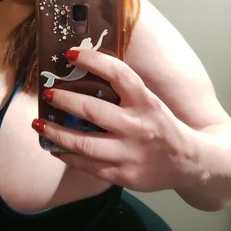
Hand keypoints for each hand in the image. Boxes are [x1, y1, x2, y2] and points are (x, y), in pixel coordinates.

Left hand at [32, 49, 197, 192]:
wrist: (192, 163)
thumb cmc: (164, 126)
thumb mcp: (152, 103)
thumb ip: (126, 92)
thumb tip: (86, 74)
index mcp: (147, 103)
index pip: (119, 75)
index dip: (94, 61)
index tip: (71, 54)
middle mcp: (138, 127)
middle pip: (93, 110)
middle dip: (64, 100)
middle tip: (47, 93)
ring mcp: (130, 154)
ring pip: (84, 143)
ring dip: (56, 133)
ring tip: (39, 125)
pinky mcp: (124, 175)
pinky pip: (88, 166)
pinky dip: (67, 155)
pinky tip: (55, 147)